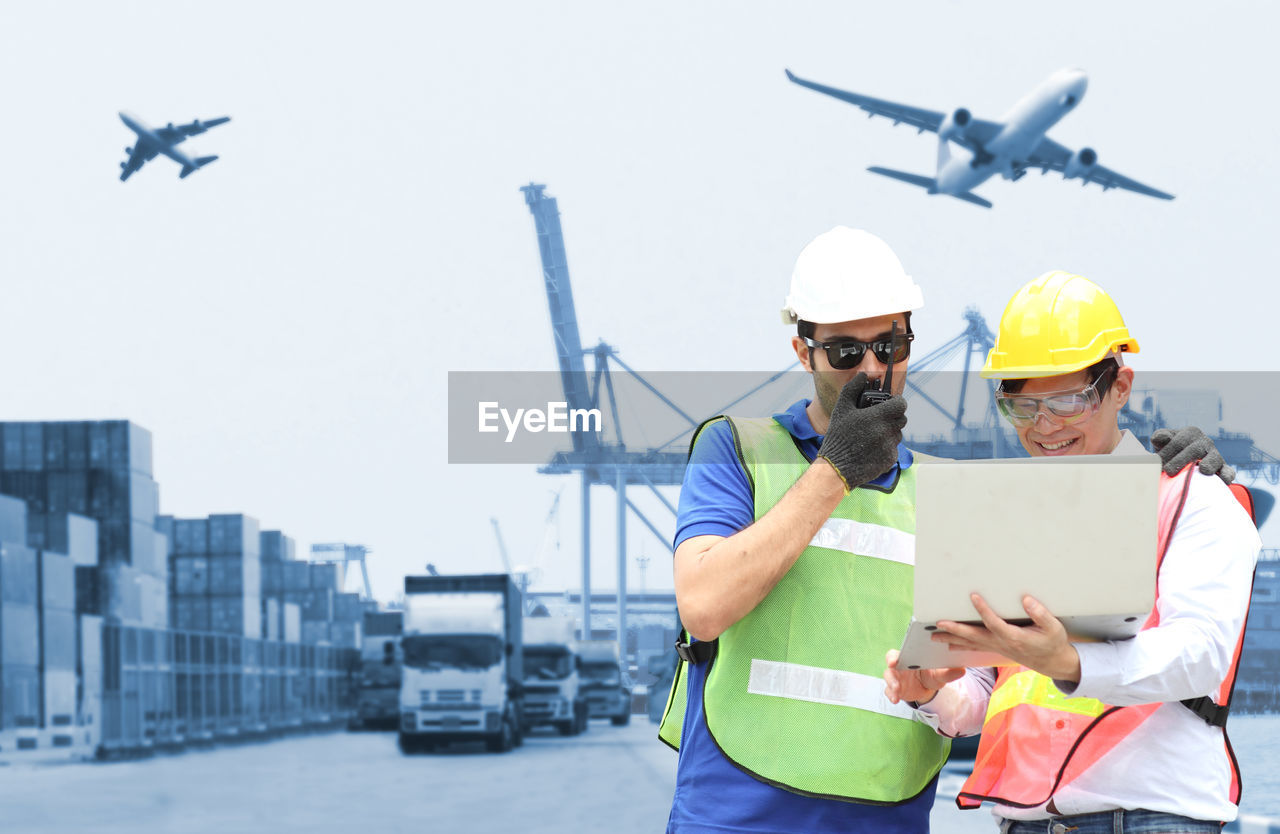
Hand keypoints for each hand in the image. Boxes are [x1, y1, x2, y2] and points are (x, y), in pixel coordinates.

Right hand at [817, 373, 906, 491]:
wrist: (836, 468)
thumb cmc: (838, 436)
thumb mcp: (841, 409)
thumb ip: (853, 388)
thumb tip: (863, 375)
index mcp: (877, 416)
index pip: (901, 404)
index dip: (897, 402)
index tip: (891, 403)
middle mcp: (887, 431)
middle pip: (902, 419)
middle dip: (893, 416)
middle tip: (880, 418)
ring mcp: (889, 447)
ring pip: (898, 434)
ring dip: (889, 432)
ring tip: (872, 435)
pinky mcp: (890, 460)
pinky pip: (894, 449)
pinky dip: (886, 447)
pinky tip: (871, 448)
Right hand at [883, 649, 963, 704]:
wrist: (928, 687)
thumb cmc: (932, 674)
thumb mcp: (940, 674)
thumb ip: (948, 672)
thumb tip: (962, 670)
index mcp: (908, 658)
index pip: (897, 653)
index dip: (893, 656)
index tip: (894, 660)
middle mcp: (899, 666)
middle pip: (890, 665)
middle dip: (891, 669)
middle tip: (893, 671)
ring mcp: (896, 678)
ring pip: (888, 679)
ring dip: (891, 684)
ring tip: (897, 691)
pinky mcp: (895, 690)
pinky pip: (889, 692)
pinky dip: (892, 695)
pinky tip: (895, 700)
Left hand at [932, 594, 1081, 682]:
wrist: (1053, 662)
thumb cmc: (1053, 642)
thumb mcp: (1054, 628)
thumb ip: (1041, 615)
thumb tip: (1026, 600)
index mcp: (1015, 637)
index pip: (995, 623)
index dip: (983, 610)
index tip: (973, 596)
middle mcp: (1002, 644)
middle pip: (975, 637)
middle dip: (956, 630)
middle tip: (939, 624)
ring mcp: (997, 648)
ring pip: (971, 644)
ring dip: (952, 639)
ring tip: (935, 636)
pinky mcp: (996, 649)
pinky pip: (975, 648)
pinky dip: (961, 645)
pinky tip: (949, 643)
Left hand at [1151, 426, 1234, 483]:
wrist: (1181, 466)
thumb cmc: (1169, 453)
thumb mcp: (1162, 444)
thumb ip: (1160, 437)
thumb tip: (1161, 437)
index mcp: (1191, 433)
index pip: (1178, 442)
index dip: (1166, 454)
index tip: (1157, 464)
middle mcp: (1205, 442)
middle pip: (1195, 450)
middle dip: (1180, 461)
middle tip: (1168, 472)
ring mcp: (1216, 455)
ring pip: (1214, 459)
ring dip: (1208, 465)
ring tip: (1203, 470)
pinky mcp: (1223, 469)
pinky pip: (1228, 471)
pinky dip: (1227, 475)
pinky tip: (1223, 479)